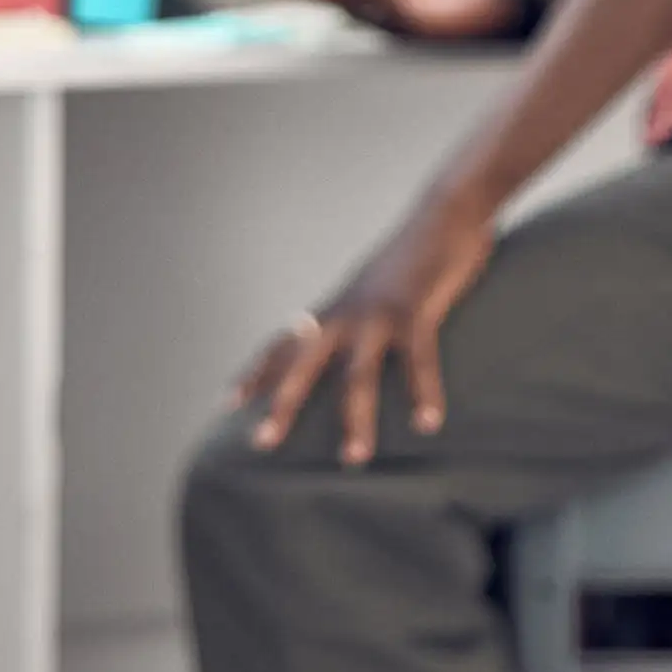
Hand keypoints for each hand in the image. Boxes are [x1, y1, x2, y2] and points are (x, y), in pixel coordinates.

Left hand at [237, 199, 496, 464]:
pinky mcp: (415, 311)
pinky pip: (418, 360)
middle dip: (282, 403)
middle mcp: (345, 314)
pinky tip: (427, 423)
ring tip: (353, 458)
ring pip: (357, 374)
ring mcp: (378, 314)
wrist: (443, 212)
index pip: (282, 344)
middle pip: (303, 364)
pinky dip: (423, 393)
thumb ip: (353, 317)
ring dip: (356, 418)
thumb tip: (342, 342)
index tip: (228, 405)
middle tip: (261, 442)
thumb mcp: (369, 289)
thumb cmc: (410, 256)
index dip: (256, 373)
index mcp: (333, 311)